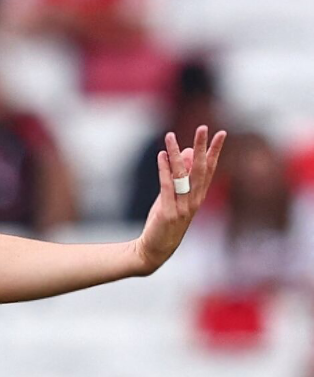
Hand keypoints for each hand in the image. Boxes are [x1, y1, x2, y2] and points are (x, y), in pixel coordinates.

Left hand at [133, 125, 226, 273]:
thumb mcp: (174, 196)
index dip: (215, 151)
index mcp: (198, 196)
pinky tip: (161, 156)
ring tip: (170, 136)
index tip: (220, 133)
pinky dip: (164, 171)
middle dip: (202, 147)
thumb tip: (185, 151)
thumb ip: (180, 176)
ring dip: (176, 154)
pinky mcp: (169, 213)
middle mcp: (194, 200)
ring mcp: (183, 207)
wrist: (156, 249)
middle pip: (200, 170)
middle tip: (204, 128)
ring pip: (182, 176)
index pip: (209, 169)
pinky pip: (167, 188)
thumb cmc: (166, 220)